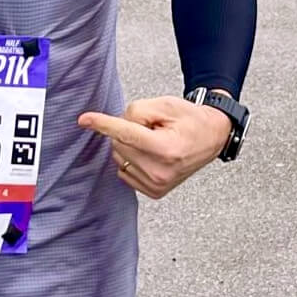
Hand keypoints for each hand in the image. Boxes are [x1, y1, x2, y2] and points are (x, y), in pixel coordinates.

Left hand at [78, 95, 231, 199]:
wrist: (212, 137)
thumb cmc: (190, 120)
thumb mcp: (165, 105)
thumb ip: (136, 112)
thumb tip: (114, 126)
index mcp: (166, 149)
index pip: (125, 134)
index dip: (103, 124)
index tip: (84, 119)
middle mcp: (160, 171)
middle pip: (120, 144)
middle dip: (128, 129)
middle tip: (152, 126)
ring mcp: (157, 185)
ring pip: (120, 157)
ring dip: (130, 145)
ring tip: (154, 140)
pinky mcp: (154, 192)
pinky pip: (124, 171)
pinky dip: (132, 159)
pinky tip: (151, 154)